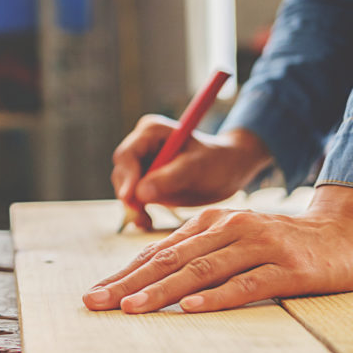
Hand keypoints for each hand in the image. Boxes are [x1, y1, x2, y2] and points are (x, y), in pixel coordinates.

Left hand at [83, 185, 352, 312]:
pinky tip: (192, 308)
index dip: (124, 273)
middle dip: (129, 283)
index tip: (94, 293)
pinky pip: (248, 283)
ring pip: (203, 270)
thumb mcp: (233, 240)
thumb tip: (146, 273)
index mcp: (212, 221)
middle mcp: (231, 228)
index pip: (159, 251)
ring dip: (163, 290)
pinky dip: (219, 296)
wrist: (346, 234)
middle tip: (96, 302)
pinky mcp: (289, 268)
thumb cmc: (281, 244)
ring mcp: (260, 245)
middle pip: (172, 259)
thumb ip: (197, 252)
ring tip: (132, 308)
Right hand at [112, 116, 272, 229]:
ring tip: (147, 220)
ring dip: (133, 205)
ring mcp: (143, 162)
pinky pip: (134, 196)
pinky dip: (139, 210)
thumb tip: (139, 193)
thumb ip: (169, 178)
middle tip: (140, 213)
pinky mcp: (146, 179)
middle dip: (128, 193)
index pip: (128, 154)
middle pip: (122, 171)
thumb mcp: (197, 168)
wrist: (230, 170)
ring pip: (125, 186)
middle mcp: (142, 144)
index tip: (130, 197)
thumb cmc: (218, 162)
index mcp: (152, 131)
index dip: (126, 176)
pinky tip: (148, 221)